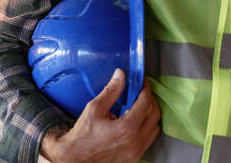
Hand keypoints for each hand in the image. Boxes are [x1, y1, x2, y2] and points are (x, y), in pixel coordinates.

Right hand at [41, 69, 160, 162]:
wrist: (76, 157)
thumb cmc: (82, 136)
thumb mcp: (94, 109)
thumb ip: (110, 91)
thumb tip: (120, 76)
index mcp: (127, 128)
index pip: (145, 103)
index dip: (145, 89)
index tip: (143, 83)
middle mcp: (135, 141)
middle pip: (155, 115)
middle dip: (150, 100)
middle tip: (142, 92)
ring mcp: (137, 151)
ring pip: (155, 128)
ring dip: (151, 115)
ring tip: (140, 107)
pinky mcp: (135, 157)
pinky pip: (149, 139)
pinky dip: (147, 128)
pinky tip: (135, 122)